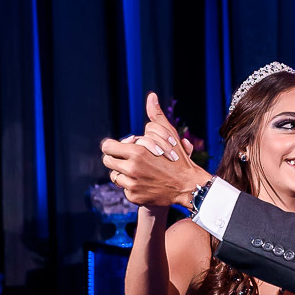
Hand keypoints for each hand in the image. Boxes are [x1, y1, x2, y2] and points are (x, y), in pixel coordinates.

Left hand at [101, 92, 212, 207]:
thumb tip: (151, 96)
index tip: (122, 147)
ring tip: (137, 170)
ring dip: (123, 172)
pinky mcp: (134, 197)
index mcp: (136, 152)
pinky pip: (124, 189)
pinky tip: (144, 182)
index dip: (113, 146)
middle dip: (115, 158)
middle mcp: (132, 169)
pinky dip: (132, 186)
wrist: (188, 186)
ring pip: (115, 176)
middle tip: (127, 159)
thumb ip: (156, 116)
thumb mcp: (168, 135)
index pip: (107, 147)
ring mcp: (132, 185)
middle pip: (107, 161)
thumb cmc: (178, 158)